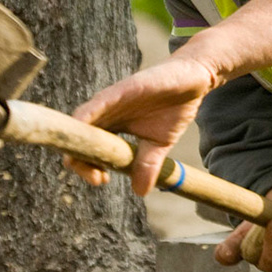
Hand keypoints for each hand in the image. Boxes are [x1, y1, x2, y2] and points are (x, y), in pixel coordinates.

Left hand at [68, 56, 223, 194]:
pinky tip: (81, 125)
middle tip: (97, 179)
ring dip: (77, 141)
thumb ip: (147, 165)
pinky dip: (87, 114)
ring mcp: (111, 100)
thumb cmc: (173, 108)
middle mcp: (106, 114)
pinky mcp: (122, 89)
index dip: (88, 167)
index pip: (88, 150)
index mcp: (112, 127)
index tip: (101, 180)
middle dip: (80, 162)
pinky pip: (99, 102)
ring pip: (82, 121)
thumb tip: (140, 192)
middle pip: (79, 139)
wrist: (193, 80)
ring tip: (79, 161)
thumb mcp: (160, 144)